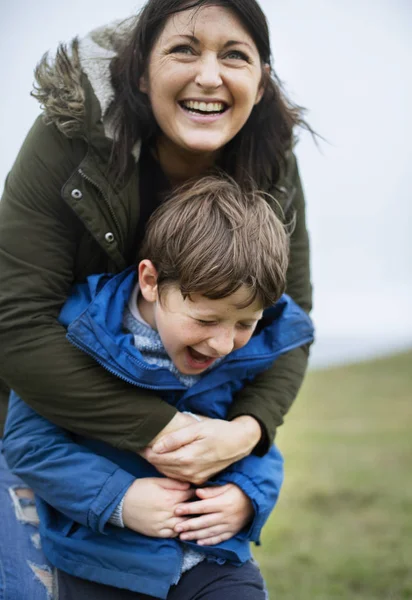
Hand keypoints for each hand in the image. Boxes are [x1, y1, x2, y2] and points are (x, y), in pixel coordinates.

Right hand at [122, 478, 194, 537]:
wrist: (121, 503)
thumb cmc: (139, 489)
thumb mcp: (156, 481)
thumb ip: (174, 483)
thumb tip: (189, 485)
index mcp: (169, 498)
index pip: (190, 496)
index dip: (196, 493)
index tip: (200, 492)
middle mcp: (168, 513)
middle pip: (189, 512)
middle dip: (196, 507)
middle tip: (201, 505)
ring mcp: (163, 525)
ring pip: (183, 525)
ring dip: (189, 521)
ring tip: (194, 517)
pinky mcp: (157, 533)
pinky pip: (173, 534)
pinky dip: (179, 531)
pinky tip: (181, 526)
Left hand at [142, 416, 261, 483]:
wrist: (239, 442)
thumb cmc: (218, 431)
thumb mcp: (197, 429)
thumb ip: (176, 439)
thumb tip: (156, 447)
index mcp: (188, 458)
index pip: (159, 459)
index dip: (147, 452)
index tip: (140, 445)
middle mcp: (190, 472)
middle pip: (162, 468)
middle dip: (151, 459)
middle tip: (142, 448)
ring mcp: (196, 478)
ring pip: (169, 474)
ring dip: (160, 465)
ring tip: (152, 453)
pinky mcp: (200, 480)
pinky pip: (179, 477)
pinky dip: (171, 470)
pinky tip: (169, 460)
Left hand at [173, 483, 253, 545]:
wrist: (256, 501)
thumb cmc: (238, 490)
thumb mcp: (227, 486)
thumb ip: (212, 491)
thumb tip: (197, 493)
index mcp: (223, 503)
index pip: (203, 507)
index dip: (189, 508)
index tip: (176, 510)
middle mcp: (225, 516)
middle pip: (204, 521)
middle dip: (188, 525)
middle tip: (175, 527)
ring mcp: (229, 525)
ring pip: (209, 532)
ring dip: (195, 535)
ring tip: (182, 537)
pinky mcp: (232, 532)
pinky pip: (219, 538)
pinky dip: (209, 541)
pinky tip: (199, 543)